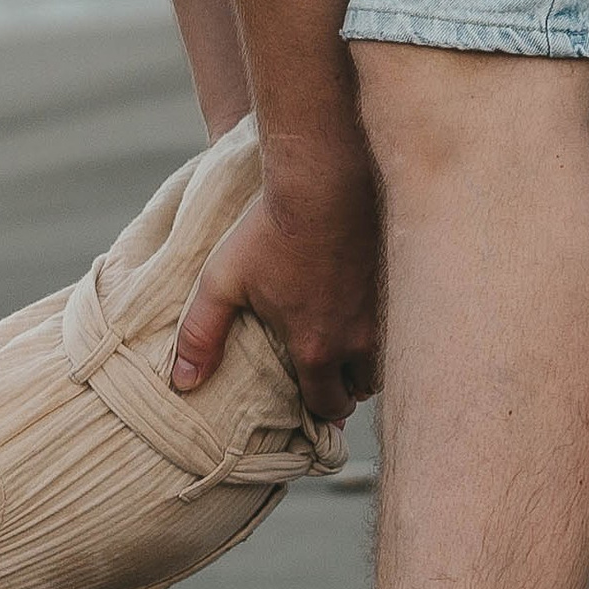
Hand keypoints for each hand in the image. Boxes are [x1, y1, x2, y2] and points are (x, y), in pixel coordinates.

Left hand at [170, 170, 377, 419]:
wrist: (327, 180)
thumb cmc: (271, 230)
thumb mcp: (222, 281)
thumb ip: (201, 335)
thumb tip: (183, 382)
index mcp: (317, 348)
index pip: (329, 406)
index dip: (320, 408)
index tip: (312, 396)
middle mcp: (359, 340)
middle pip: (363, 390)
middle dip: (347, 387)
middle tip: (331, 372)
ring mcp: (387, 313)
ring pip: (386, 358)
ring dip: (369, 358)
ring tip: (349, 341)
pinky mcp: (405, 286)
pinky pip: (402, 326)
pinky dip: (388, 327)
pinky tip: (370, 309)